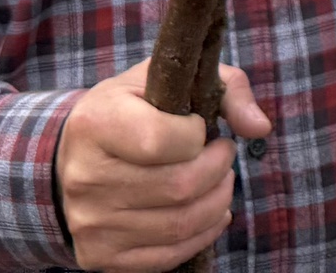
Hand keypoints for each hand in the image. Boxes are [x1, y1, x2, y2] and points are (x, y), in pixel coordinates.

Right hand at [55, 60, 271, 271]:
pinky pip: (167, 256)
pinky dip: (202, 235)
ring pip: (179, 225)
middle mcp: (85, 176)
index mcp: (95, 123)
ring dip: (217, 203)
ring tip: (221, 182)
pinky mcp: (98, 255)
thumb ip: (226, 88)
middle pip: (179, 187)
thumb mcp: (168, 79)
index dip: (197, 135)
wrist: (74, 155)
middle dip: (218, 171)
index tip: (200, 128)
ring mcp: (89, 222)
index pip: (161, 140)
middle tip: (223, 156)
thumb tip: (261, 127)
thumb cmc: (131, 110)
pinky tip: (211, 214)